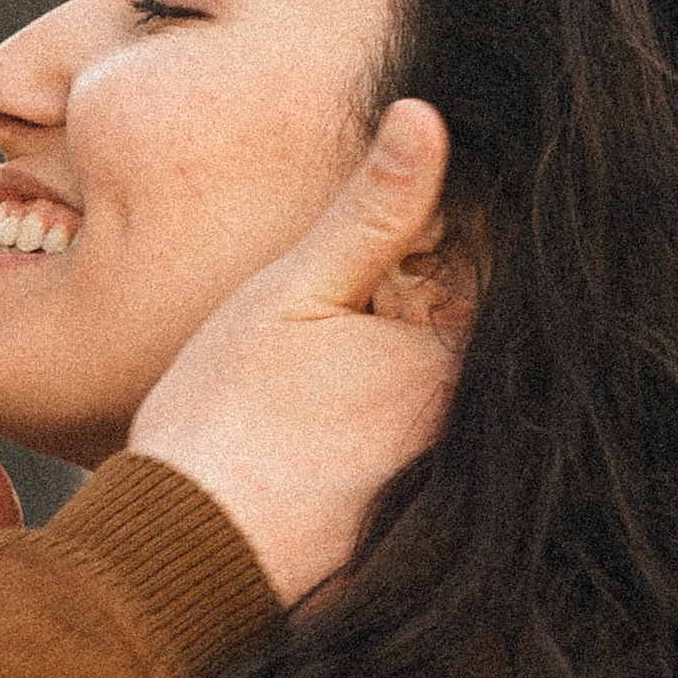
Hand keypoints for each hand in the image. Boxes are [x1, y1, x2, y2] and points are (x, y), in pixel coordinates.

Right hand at [127, 99, 462, 603]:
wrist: (179, 562)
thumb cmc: (220, 424)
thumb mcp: (288, 293)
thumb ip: (371, 210)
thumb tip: (428, 115)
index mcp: (455, 369)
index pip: (498, 277)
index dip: (458, 242)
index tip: (418, 227)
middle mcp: (471, 437)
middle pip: (482, 344)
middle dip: (441, 304)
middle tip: (377, 304)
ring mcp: (447, 494)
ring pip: (457, 402)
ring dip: (415, 369)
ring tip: (340, 370)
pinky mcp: (418, 536)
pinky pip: (430, 460)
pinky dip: (397, 434)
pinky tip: (336, 429)